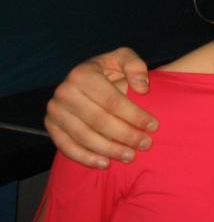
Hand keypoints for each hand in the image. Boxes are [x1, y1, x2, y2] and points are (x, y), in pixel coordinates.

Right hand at [45, 47, 158, 168]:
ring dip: (109, 150)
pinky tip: (105, 163)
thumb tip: (142, 87)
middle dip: (125, 135)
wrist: (85, 79)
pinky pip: (66, 147)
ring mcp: (55, 111)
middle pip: (99, 120)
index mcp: (82, 74)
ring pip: (84, 136)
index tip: (154, 125)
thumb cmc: (109, 70)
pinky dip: (86, 158)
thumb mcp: (123, 58)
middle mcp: (64, 92)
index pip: (112, 101)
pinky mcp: (51, 126)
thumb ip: (135, 66)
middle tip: (146, 144)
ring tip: (131, 156)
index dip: (134, 115)